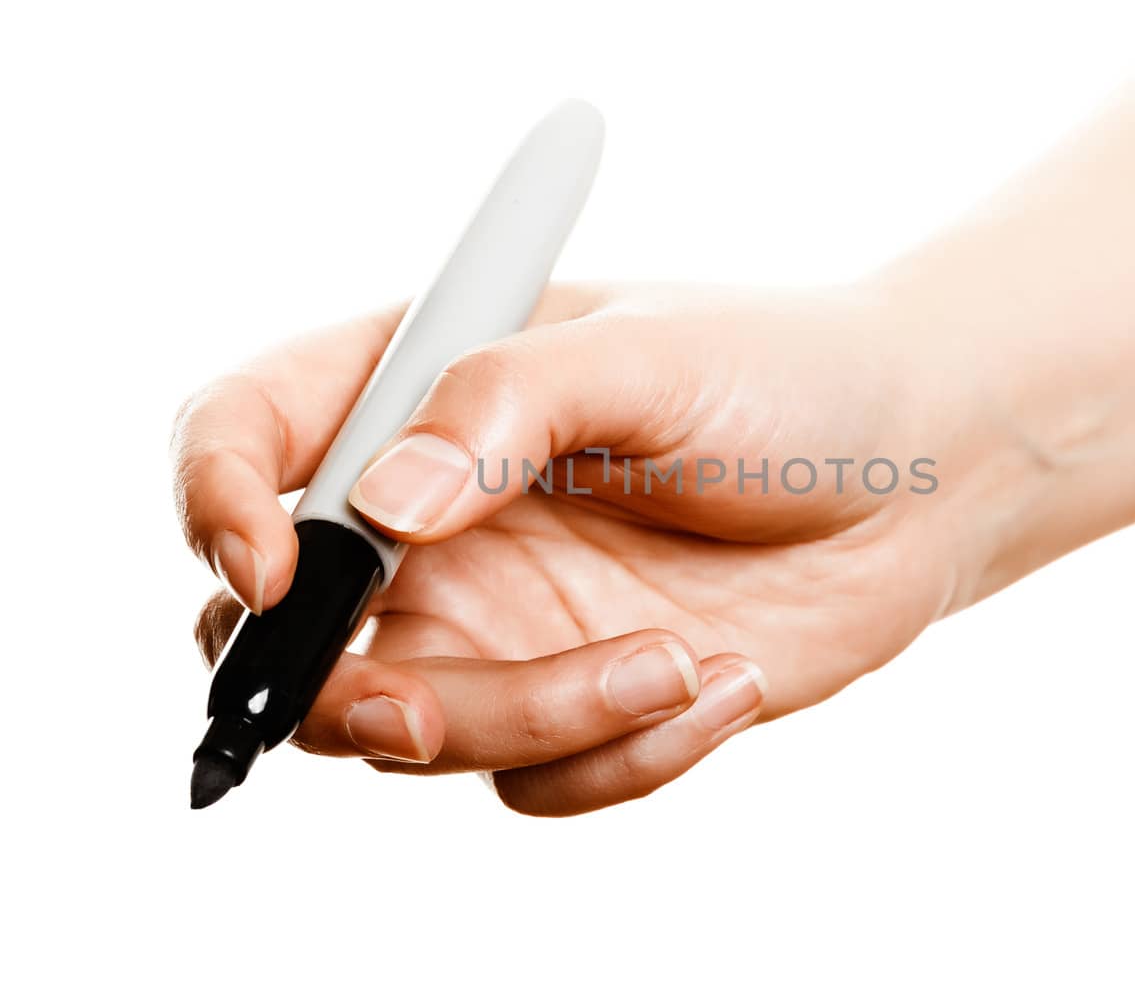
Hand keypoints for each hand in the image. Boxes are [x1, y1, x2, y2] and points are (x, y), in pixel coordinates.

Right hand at [172, 281, 994, 814]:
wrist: (922, 474)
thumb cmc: (790, 377)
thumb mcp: (651, 354)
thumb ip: (502, 406)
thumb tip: (378, 506)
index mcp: (419, 394)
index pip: (245, 435)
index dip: (212, 501)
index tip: (270, 567)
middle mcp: (434, 521)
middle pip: (283, 633)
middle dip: (329, 693)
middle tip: (415, 710)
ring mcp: (497, 620)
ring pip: (409, 729)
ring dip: (529, 720)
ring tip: (674, 657)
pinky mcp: (571, 699)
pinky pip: (536, 781)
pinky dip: (624, 756)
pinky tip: (725, 683)